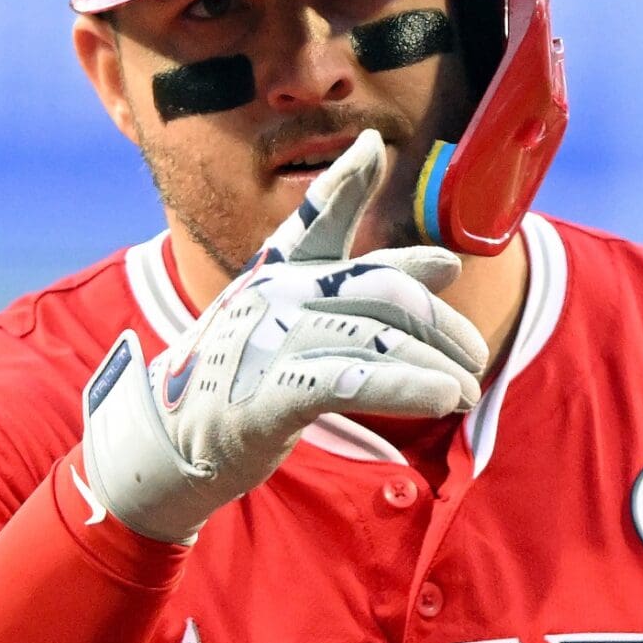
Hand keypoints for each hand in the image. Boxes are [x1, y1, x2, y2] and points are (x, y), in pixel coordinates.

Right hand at [80, 129, 488, 543]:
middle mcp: (274, 295)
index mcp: (277, 269)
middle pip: (380, 291)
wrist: (168, 441)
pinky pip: (351, 383)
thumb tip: (436, 244)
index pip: (325, 222)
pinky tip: (441, 398)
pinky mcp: (269, 397)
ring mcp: (269, 344)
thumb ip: (355, 272)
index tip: (414, 208)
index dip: (362, 202)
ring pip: (375, 340)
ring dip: (434, 367)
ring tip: (466, 392)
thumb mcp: (285, 309)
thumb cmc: (238, 371)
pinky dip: (405, 388)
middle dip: (439, 324)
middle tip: (473, 356)